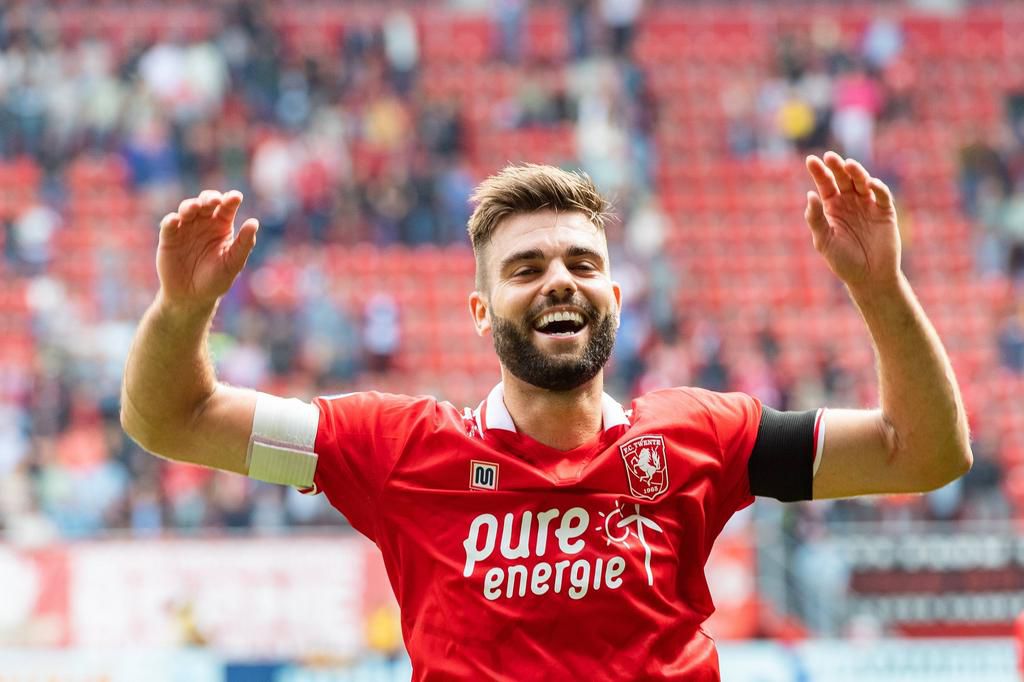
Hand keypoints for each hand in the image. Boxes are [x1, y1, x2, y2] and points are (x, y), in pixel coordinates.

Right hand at [157, 190, 258, 310]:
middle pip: (206, 202)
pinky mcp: (169, 237)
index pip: (227, 207)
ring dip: (190, 205)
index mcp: (222, 226)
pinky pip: (169, 224)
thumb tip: (254, 222)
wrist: (192, 297)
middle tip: (214, 201)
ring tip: (195, 208)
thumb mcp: (233, 263)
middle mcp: (204, 222)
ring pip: (187, 209)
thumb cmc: (216, 279)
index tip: (236, 197)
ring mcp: (185, 228)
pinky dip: (171, 220)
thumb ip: (244, 244)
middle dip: (210, 198)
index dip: (231, 200)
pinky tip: (175, 220)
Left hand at [804, 152, 900, 292]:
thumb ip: (815, 219)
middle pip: (843, 178)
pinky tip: (870, 183)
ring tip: (848, 164)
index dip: (819, 172)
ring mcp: (867, 205)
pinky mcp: (885, 211)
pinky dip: (878, 187)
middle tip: (830, 157)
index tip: (811, 160)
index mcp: (832, 207)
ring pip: (862, 182)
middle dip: (837, 167)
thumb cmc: (843, 261)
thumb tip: (810, 195)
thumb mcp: (824, 241)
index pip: (825, 184)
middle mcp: (849, 202)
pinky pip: (882, 195)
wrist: (869, 277)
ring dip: (857, 172)